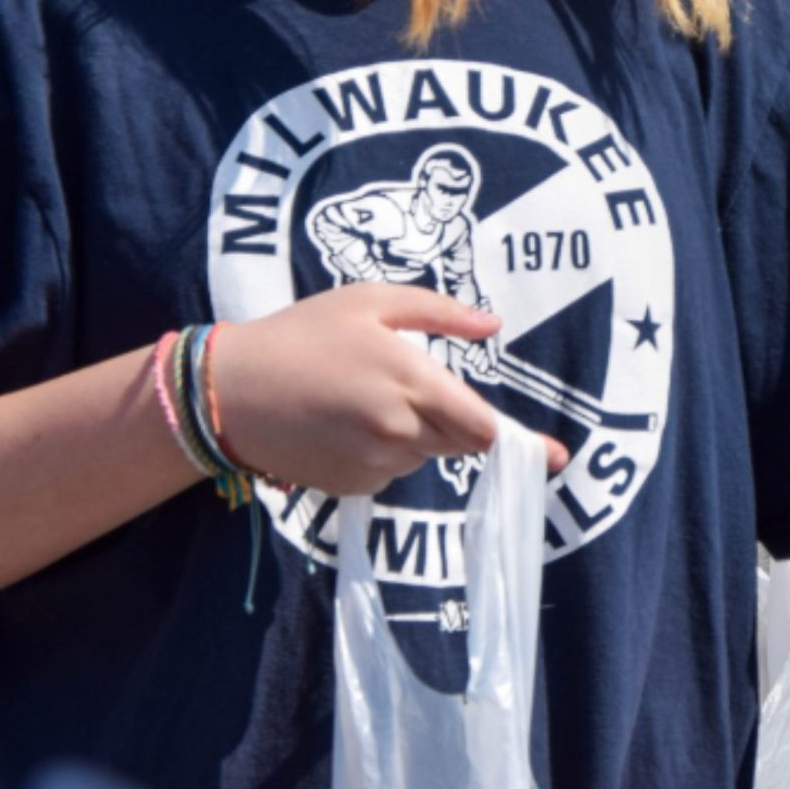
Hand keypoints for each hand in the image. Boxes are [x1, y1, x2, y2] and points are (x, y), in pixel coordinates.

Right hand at [211, 284, 565, 495]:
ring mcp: (376, 465)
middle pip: (462, 442)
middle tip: (413, 385)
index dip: (522, 442)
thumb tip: (493, 324)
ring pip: (427, 455)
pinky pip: (394, 471)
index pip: (482, 426)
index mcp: (411, 383)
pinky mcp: (354, 487)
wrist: (231, 392)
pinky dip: (388, 451)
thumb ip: (439, 313)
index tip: (558, 458)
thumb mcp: (370, 301)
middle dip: (459, 419)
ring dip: (420, 432)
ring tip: (366, 395)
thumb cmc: (303, 334)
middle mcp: (400, 433)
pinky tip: (347, 422)